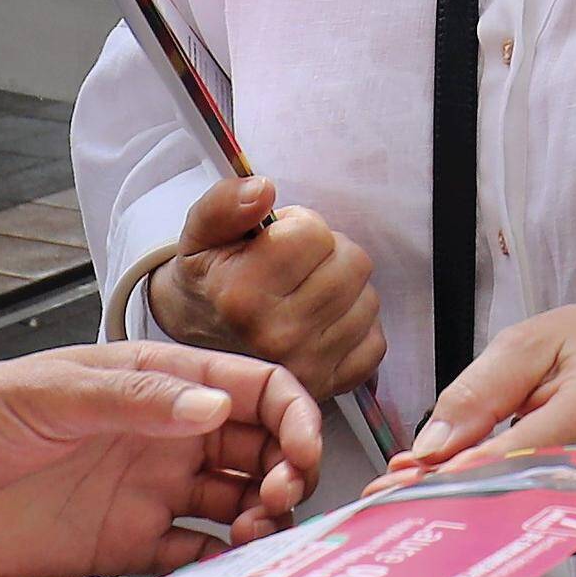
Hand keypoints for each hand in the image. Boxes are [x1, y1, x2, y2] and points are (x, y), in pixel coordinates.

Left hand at [0, 345, 320, 576]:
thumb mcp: (50, 393)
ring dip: (262, 521)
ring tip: (255, 540)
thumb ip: (134, 400)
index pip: (252, 389)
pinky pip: (194, 558)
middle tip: (278, 503)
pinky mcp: (126, 546)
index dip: (293, 416)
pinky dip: (222, 567)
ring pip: (236, 505)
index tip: (303, 453)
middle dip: (288, 473)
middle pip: (259, 450)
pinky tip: (229, 574)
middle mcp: (162, 436)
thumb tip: (214, 407)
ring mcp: (148, 492)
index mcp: (153, 381)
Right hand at [151, 175, 382, 399]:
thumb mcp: (201, 234)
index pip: (315, 233)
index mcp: (241, 293)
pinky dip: (355, 328)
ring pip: (368, 300)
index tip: (275, 242)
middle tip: (296, 267)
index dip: (299, 227)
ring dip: (344, 290)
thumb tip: (263, 189)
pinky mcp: (328, 387)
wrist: (201, 350)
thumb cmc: (209, 284)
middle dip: (328, 254)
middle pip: (352, 263)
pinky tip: (323, 324)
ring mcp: (305, 367)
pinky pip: (374, 342)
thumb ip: (226, 203)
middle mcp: (275, 335)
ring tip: (307, 294)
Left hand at [381, 301, 575, 547]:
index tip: (404, 482)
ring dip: (469, 516)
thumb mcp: (533, 342)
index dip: (458, 475)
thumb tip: (431, 449)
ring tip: (421, 497)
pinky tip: (468, 504)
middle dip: (450, 503)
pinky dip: (502, 522)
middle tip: (394, 499)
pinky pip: (545, 536)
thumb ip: (478, 392)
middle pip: (519, 504)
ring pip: (528, 529)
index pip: (519, 456)